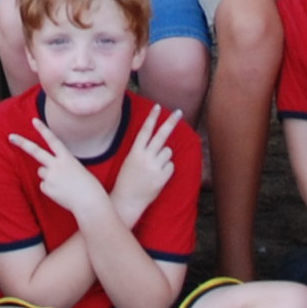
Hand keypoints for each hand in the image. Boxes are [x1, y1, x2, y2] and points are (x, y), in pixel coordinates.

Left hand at [15, 129, 116, 226]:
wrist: (90, 203)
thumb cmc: (87, 185)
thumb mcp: (76, 168)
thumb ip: (59, 165)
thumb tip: (42, 170)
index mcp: (67, 158)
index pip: (53, 140)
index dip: (43, 129)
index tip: (34, 120)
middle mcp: (57, 165)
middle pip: (36, 151)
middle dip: (22, 143)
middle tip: (10, 137)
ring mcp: (50, 176)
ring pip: (41, 171)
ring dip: (49, 176)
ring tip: (64, 184)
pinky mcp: (46, 188)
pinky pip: (43, 185)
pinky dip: (51, 188)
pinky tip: (61, 193)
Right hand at [105, 104, 183, 222]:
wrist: (127, 200)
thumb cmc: (127, 180)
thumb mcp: (130, 161)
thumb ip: (143, 151)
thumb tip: (162, 143)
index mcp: (135, 152)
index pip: (145, 131)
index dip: (152, 118)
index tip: (157, 106)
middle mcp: (146, 157)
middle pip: (161, 135)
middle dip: (170, 122)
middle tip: (179, 112)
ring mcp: (155, 167)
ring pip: (168, 151)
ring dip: (164, 156)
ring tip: (153, 167)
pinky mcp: (163, 177)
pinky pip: (171, 166)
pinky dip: (166, 169)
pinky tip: (156, 176)